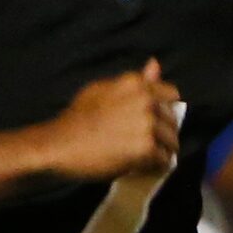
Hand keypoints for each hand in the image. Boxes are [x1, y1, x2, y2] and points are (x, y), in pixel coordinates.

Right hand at [46, 60, 180, 181]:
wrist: (60, 144)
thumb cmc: (76, 118)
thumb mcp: (102, 89)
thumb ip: (134, 81)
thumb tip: (155, 65)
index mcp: (136, 83)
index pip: (171, 94)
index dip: (165, 109)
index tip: (157, 121)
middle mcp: (146, 100)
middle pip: (172, 120)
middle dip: (164, 133)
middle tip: (148, 144)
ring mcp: (148, 124)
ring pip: (171, 141)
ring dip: (161, 151)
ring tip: (146, 158)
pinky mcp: (146, 147)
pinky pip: (162, 160)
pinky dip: (154, 166)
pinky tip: (142, 167)